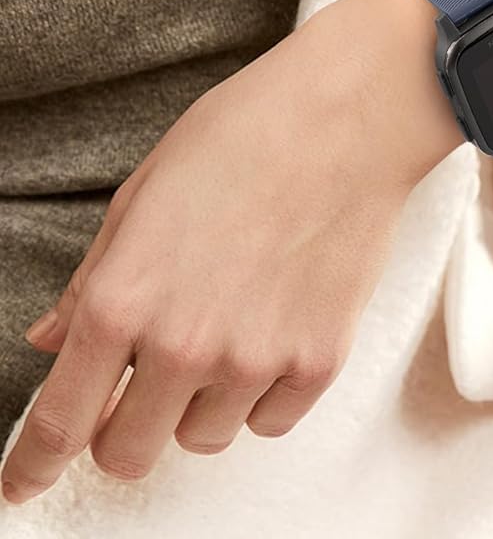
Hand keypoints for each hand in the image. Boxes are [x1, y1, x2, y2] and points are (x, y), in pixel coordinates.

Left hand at [1, 0, 457, 504]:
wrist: (349, 119)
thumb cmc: (248, 134)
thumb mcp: (145, 191)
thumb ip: (94, 278)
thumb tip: (54, 336)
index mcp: (126, 298)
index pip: (58, 421)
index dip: (30, 467)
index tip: (23, 485)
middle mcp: (185, 344)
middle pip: (128, 453)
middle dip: (121, 429)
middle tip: (140, 388)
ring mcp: (257, 359)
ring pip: (203, 438)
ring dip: (199, 403)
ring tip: (225, 334)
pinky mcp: (319, 359)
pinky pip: (270, 421)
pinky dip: (261, 393)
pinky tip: (270, 336)